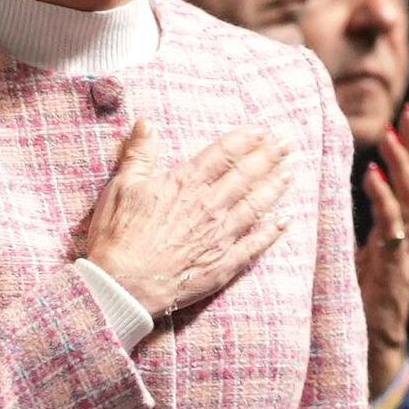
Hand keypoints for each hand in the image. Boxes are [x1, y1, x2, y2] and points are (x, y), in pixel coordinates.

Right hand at [72, 122, 291, 318]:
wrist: (122, 285)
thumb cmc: (118, 236)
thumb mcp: (122, 187)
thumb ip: (139, 153)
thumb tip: (146, 122)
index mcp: (185, 184)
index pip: (223, 154)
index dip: (245, 140)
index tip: (262, 130)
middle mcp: (209, 206)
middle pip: (246, 175)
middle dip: (269, 156)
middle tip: (287, 143)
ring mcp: (219, 236)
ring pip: (256, 206)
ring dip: (275, 187)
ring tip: (290, 173)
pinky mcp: (222, 264)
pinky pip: (253, 245)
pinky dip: (270, 233)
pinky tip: (283, 222)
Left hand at [357, 114, 408, 393]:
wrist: (371, 352)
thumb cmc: (364, 303)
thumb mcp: (367, 256)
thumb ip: (371, 228)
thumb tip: (361, 195)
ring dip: (403, 164)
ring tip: (392, 134)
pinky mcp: (394, 269)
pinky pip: (391, 227)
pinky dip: (383, 198)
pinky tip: (372, 174)